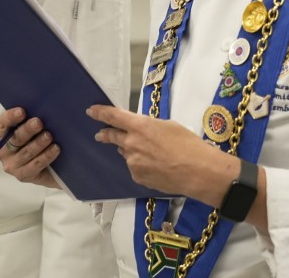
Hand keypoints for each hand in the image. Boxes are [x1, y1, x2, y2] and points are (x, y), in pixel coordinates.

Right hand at [0, 107, 59, 188]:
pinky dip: (46, 156)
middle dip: (27, 130)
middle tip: (39, 122)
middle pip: (15, 138)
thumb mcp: (33, 127)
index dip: (11, 117)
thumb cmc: (38, 139)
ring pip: (25, 152)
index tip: (23, 111)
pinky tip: (55, 148)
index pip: (3, 123)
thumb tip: (43, 105)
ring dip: (38, 143)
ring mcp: (11, 165)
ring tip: (49, 136)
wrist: (50, 165)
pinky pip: (35, 165)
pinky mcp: (22, 175)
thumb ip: (32, 117)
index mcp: (1, 135)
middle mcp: (2, 151)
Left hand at [88, 104, 235, 204]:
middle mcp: (131, 143)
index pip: (113, 116)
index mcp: (140, 126)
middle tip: (101, 134)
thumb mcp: (168, 126)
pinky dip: (142, 165)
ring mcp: (132, 162)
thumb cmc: (187, 144)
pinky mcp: (137, 177)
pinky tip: (158, 167)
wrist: (196, 171)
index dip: (100, 112)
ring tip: (153, 154)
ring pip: (127, 153)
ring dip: (132, 151)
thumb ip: (149, 127)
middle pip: (112, 136)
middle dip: (105, 134)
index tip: (91, 111)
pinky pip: (135, 168)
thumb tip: (143, 133)